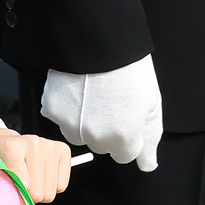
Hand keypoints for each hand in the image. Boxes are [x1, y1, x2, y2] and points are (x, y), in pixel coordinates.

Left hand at [0, 123, 73, 202]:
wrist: (2, 142)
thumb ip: (3, 190)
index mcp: (12, 148)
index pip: (24, 187)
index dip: (17, 195)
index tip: (9, 188)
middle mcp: (33, 143)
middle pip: (38, 192)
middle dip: (29, 195)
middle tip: (20, 184)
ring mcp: (49, 145)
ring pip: (51, 192)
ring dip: (40, 191)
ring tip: (30, 178)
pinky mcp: (63, 149)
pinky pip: (62, 185)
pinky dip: (52, 186)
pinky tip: (42, 175)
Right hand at [42, 54, 162, 171]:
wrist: (99, 40)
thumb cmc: (129, 67)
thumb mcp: (151, 102)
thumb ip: (150, 138)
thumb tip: (148, 164)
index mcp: (123, 137)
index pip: (125, 154)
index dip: (128, 133)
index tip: (127, 115)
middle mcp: (96, 137)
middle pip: (102, 145)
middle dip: (107, 129)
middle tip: (110, 101)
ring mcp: (71, 125)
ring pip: (80, 134)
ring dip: (86, 122)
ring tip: (93, 94)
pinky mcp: (53, 111)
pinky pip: (60, 118)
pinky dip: (67, 107)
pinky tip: (77, 89)